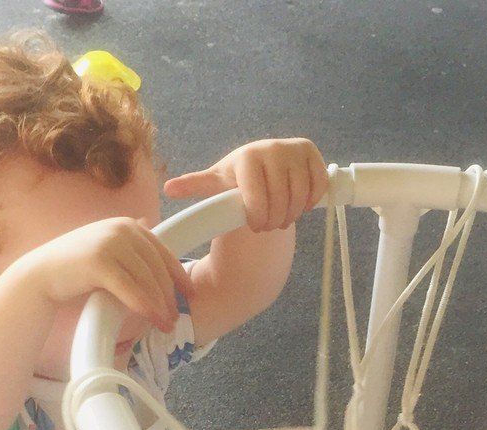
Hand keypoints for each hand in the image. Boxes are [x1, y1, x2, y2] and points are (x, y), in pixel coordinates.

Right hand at [17, 217, 193, 331]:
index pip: (162, 251)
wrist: (41, 274)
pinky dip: (144, 305)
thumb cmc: (77, 268)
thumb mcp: (108, 248)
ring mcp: (110, 243)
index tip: (189, 295)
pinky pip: (130, 288)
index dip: (178, 275)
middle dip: (170, 295)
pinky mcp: (99, 262)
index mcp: (128, 225)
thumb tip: (148, 224)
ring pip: (146, 279)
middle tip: (177, 317)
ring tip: (167, 324)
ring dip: (160, 305)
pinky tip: (152, 319)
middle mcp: (121, 228)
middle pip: (157, 267)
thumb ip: (128, 242)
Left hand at [163, 138, 329, 232]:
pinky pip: (318, 187)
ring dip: (291, 214)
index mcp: (247, 156)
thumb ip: (196, 185)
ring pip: (299, 197)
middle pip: (280, 200)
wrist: (262, 164)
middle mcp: (272, 147)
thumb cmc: (236, 178)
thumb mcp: (217, 182)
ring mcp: (294, 149)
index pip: (257, 197)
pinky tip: (298, 203)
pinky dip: (310, 202)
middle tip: (268, 224)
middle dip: (274, 220)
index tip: (254, 225)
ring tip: (281, 216)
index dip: (257, 216)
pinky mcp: (312, 154)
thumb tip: (168, 188)